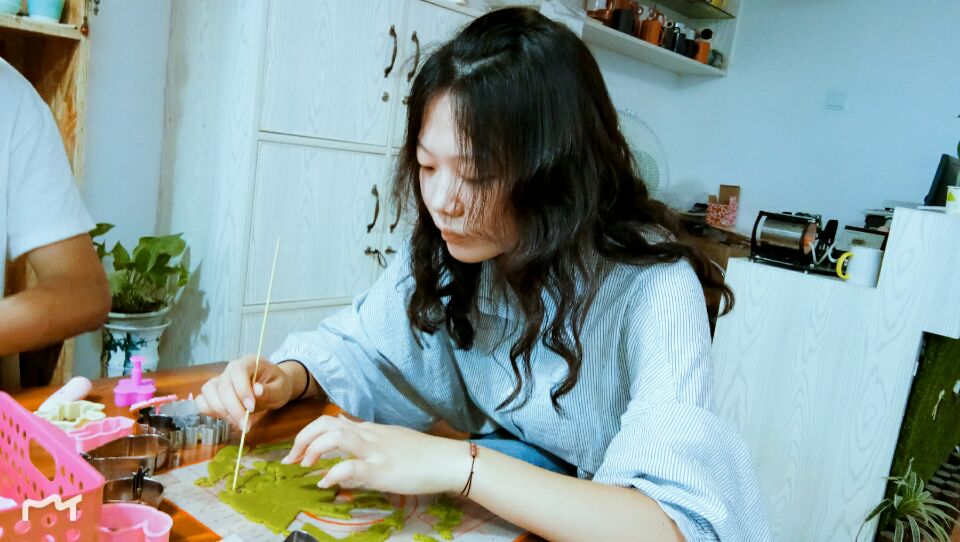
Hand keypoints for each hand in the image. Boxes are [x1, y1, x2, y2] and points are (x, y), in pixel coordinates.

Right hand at [196, 355, 294, 429]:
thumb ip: (270, 390)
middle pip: (222, 386)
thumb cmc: (278, 385)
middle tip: (246, 425)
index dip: (242, 390)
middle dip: (233, 408)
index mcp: (248, 362)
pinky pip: (202, 402)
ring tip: (239, 423)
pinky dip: (211, 413)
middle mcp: (230, 370)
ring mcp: (220, 381)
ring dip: (221, 412)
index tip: (251, 408)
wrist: (274, 388)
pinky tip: (228, 419)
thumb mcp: (281, 388)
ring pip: (208, 393)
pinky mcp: (214, 394)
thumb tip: (257, 390)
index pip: (237, 371)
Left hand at [281, 415, 471, 494]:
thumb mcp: (389, 443)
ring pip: (336, 436)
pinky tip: (326, 483)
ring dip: (313, 449)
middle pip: (326, 424)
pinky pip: (353, 467)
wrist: (448, 460)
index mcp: (369, 430)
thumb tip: (341, 448)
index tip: (297, 453)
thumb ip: (364, 444)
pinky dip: (334, 473)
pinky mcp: (383, 469)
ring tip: (305, 466)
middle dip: (302, 439)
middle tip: (292, 460)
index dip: (308, 434)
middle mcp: (368, 435)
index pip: (331, 421)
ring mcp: (375, 451)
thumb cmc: (422, 455)